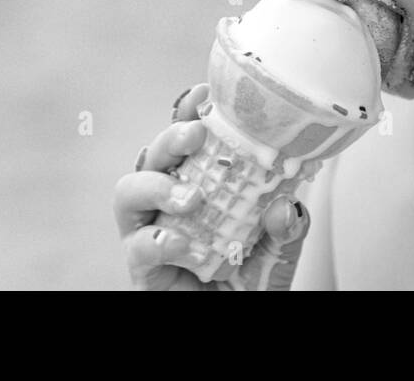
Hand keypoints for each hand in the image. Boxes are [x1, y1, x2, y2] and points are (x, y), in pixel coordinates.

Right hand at [114, 82, 311, 289]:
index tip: (202, 93)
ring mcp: (151, 232)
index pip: (187, 140)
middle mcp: (169, 203)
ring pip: (128, 191)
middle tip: (195, 135)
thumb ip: (285, 225)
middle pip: (152, 155)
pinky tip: (183, 242)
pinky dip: (158, 240)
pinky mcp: (142, 269)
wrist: (237, 321)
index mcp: (200, 184)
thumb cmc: (252, 281)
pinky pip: (136, 246)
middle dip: (170, 138)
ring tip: (192, 196)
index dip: (188, 112)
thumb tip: (284, 205)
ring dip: (156, 184)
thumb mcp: (280, 248)